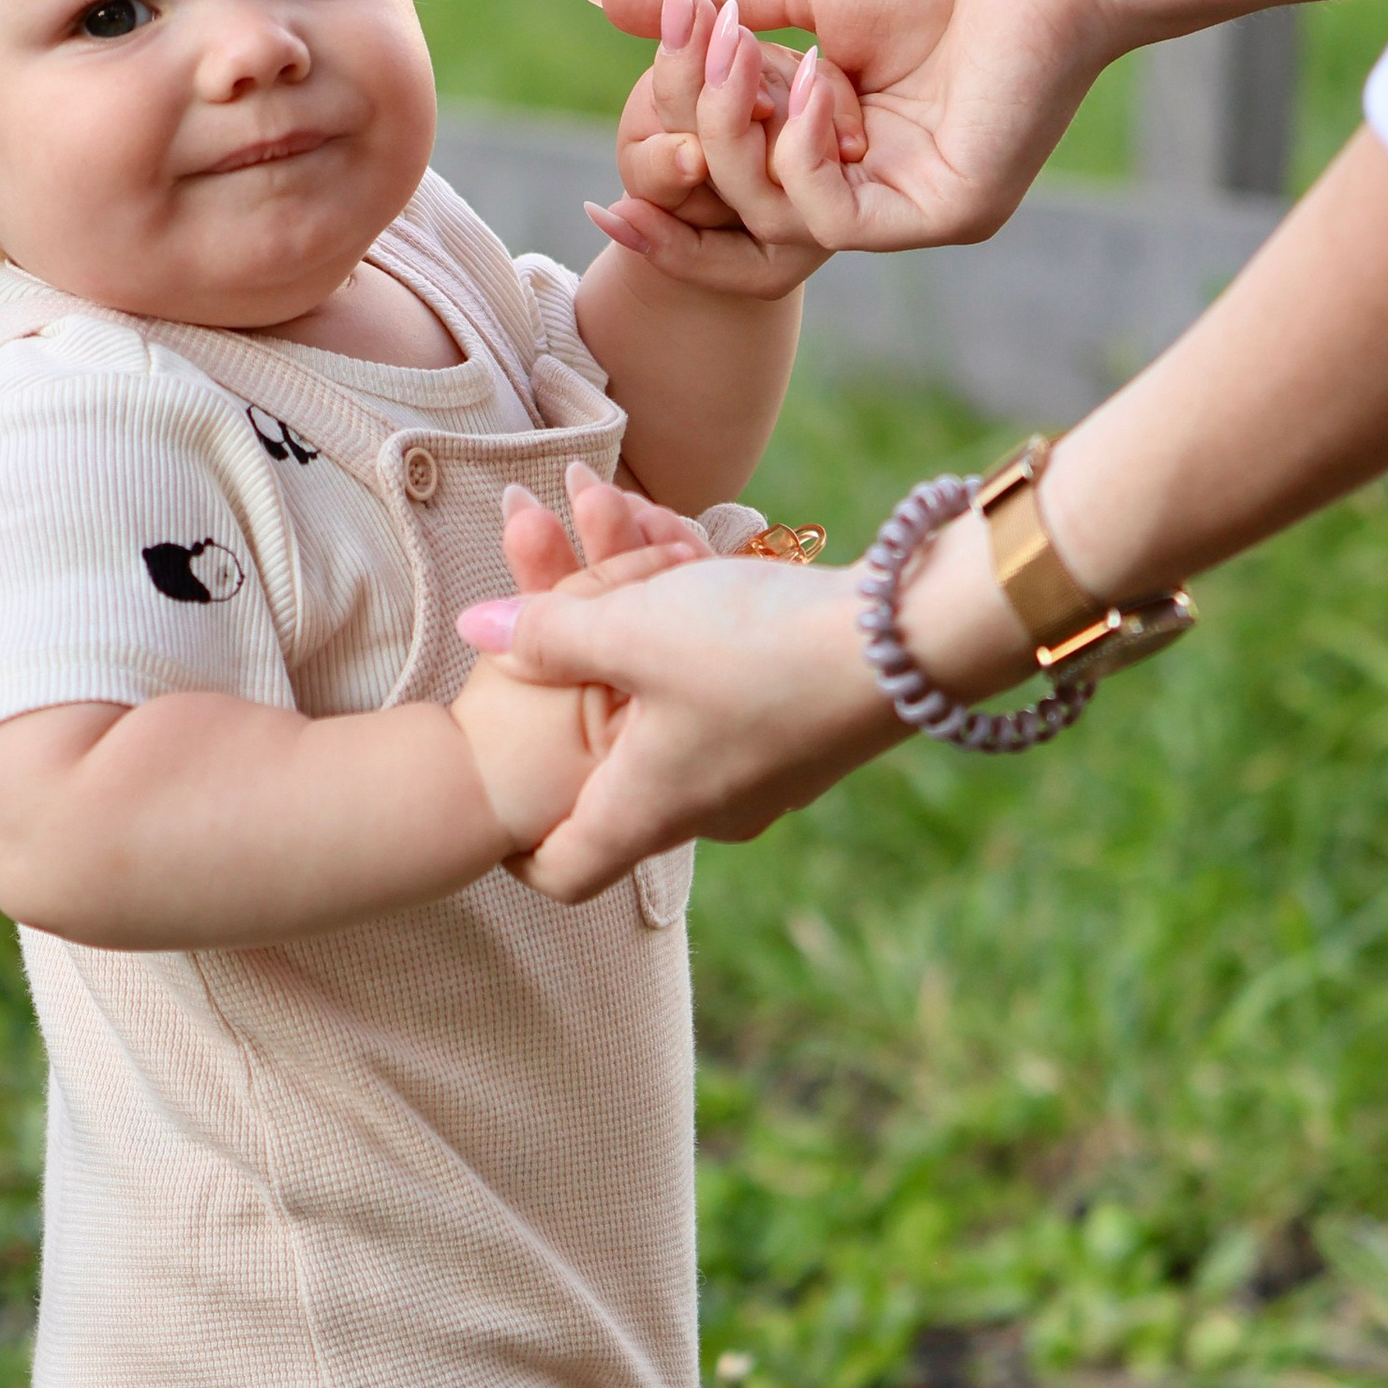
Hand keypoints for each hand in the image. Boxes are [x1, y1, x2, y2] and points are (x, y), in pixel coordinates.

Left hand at [456, 497, 1035, 899]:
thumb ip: (545, 630)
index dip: (517, 847)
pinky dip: (695, 616)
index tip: (501, 802)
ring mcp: (758, 775)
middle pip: (609, 755)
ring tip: (619, 516)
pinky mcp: (800, 729)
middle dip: (575, 659)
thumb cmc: (758, 646)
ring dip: (637, 607)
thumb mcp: (632, 628)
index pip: (562, 871)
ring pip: (666, 695)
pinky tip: (693, 544)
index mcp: (648, 810)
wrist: (913, 638)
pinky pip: (719, 679)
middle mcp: (702, 810)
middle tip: (552, 579)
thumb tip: (474, 626)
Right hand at [588, 0, 1118, 256]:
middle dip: (707, 131)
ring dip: (745, 133)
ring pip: (779, 217)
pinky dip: (805, 149)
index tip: (605, 195)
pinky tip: (815, 77)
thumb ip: (706, 1)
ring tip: (745, 45)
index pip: (735, 204)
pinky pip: (835, 217)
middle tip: (701, 41)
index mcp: (842, 154)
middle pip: (744, 211)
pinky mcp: (947, 213)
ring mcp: (912, 211)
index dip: (670, 208)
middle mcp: (876, 196)